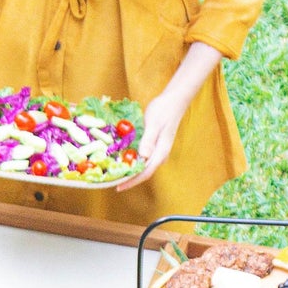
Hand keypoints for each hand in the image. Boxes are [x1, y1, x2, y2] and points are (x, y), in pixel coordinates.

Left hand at [116, 43, 221, 192]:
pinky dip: (133, 162)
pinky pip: (143, 159)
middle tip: (112, 182)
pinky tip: (123, 161)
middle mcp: (160, 155)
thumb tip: (143, 157)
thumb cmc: (164, 110)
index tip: (119, 187)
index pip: (146, 172)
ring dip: (130, 171)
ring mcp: (158, 151)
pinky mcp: (155, 146)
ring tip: (115, 175)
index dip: (132, 181)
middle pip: (144, 173)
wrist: (174, 101)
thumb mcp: (154, 124)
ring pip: (144, 167)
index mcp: (161, 152)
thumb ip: (148, 140)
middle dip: (129, 179)